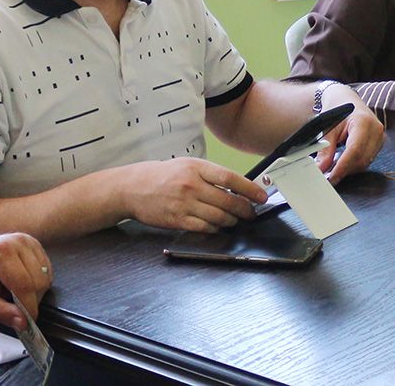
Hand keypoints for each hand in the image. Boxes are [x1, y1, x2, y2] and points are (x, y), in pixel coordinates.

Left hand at [0, 233, 51, 330]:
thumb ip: (0, 313)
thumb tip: (23, 323)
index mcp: (2, 253)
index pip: (25, 285)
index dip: (29, 307)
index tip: (27, 324)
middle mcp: (18, 241)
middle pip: (39, 280)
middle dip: (31, 299)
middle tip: (12, 306)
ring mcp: (27, 240)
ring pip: (46, 275)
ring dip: (34, 290)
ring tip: (12, 291)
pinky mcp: (33, 243)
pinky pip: (46, 268)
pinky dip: (37, 281)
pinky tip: (19, 282)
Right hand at [121, 157, 267, 232]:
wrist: (133, 187)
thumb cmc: (164, 175)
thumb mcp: (188, 165)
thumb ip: (211, 175)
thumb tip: (237, 188)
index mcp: (197, 168)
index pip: (231, 179)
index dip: (249, 189)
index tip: (261, 196)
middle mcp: (192, 185)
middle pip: (227, 201)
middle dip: (245, 209)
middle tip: (251, 213)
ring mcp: (184, 204)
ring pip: (218, 217)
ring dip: (232, 221)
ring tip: (235, 220)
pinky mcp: (177, 220)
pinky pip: (204, 228)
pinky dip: (215, 229)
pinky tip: (218, 226)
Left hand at [314, 86, 384, 182]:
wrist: (345, 98)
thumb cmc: (337, 109)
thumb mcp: (327, 128)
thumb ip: (325, 149)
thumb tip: (321, 169)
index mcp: (363, 122)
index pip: (354, 150)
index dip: (343, 167)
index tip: (331, 177)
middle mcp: (376, 129)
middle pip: (362, 158)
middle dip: (345, 170)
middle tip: (329, 177)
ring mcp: (380, 136)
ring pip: (366, 162)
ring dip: (350, 168)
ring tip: (334, 169)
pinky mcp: (379, 142)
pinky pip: (368, 159)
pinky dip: (355, 164)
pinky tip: (344, 163)